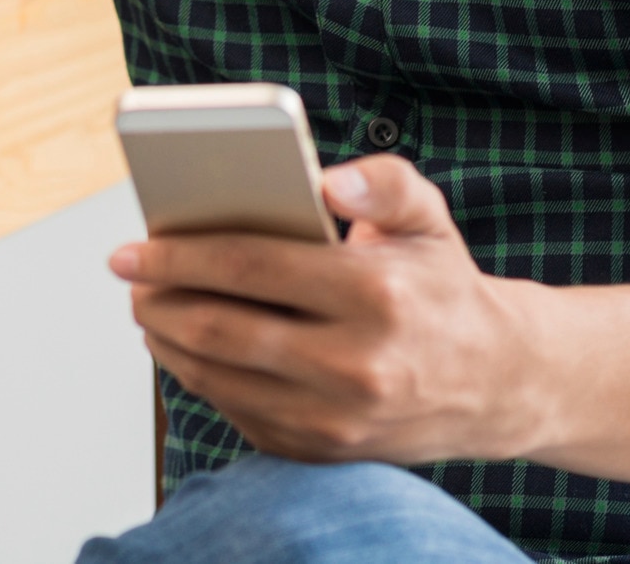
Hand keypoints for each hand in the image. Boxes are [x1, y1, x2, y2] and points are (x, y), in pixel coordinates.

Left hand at [109, 155, 547, 465]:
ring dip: (170, 343)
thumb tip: (327, 178)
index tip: (133, 248)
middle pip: (223, 328)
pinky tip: (189, 351)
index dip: (178, 255)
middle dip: (159, 300)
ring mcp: (341, 418)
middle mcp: (358, 364)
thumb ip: (382, 182)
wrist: (500, 383)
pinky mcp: (329, 451)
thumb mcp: (427, 217)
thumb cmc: (444, 290)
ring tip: (149, 310)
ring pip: (223, 379)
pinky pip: (243, 416)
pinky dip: (205, 382)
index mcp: (376, 293)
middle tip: (129, 279)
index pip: (250, 267)